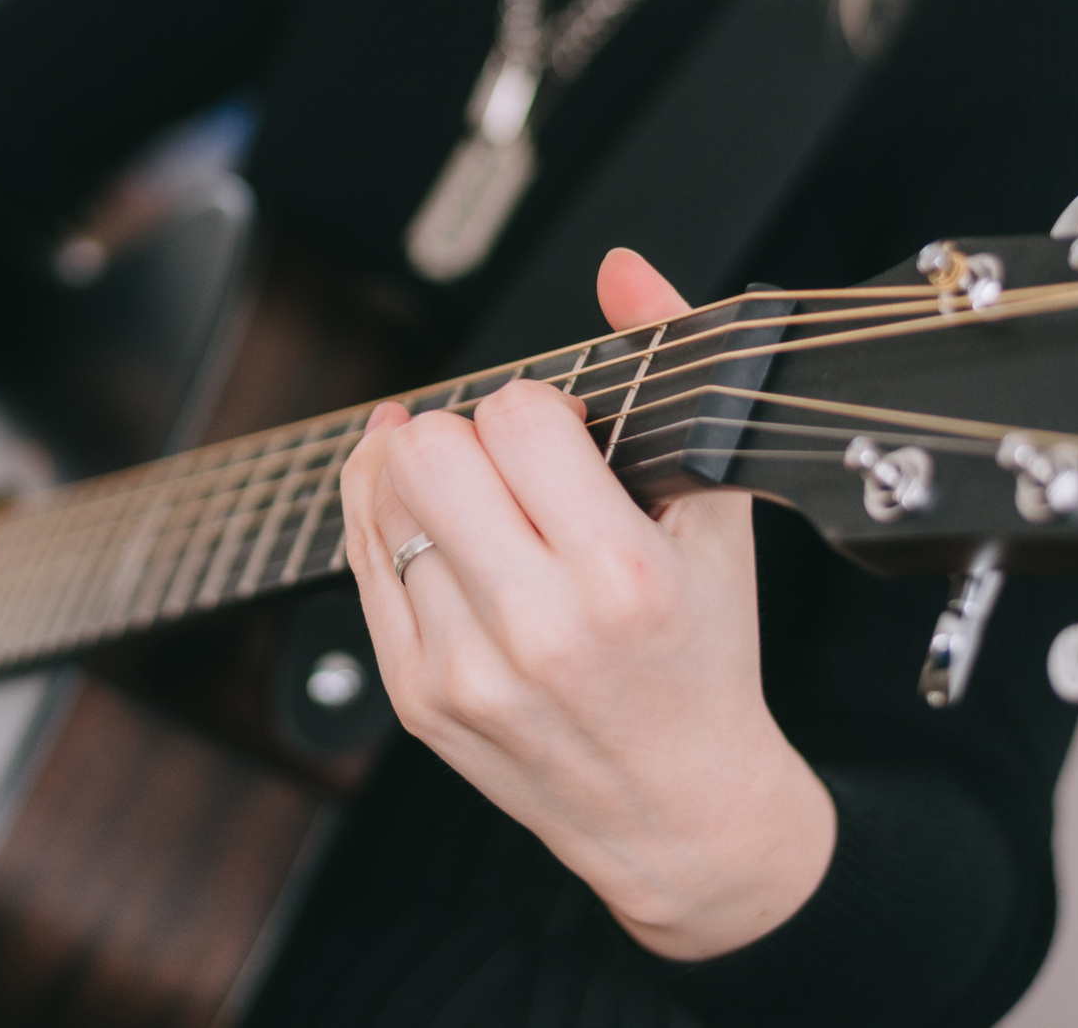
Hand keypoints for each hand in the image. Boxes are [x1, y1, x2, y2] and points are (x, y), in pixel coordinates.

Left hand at [340, 248, 835, 960]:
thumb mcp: (716, 513)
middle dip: (462, 432)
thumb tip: (620, 265)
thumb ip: (667, 369)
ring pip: (380, 501)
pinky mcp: (416, 696)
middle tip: (504, 461)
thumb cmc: (705, 654)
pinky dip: (387, 521)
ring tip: (467, 487)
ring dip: (416, 471)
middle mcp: (535, 629)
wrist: (680, 811)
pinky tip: (432, 522)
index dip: (537, 406)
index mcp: (622, 577)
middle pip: (425, 453)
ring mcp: (463, 669)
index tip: (564, 438)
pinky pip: (361, 562)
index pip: (516, 418)